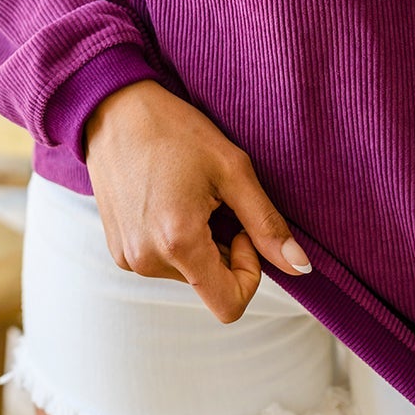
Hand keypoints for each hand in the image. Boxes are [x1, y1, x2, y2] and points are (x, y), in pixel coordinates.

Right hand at [82, 80, 311, 322]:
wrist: (114, 110)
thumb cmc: (176, 131)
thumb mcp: (232, 170)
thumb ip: (267, 224)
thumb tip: (300, 267)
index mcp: (178, 243)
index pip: (229, 305)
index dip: (250, 272)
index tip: (242, 228)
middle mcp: (147, 261)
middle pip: (209, 286)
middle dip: (224, 250)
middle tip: (215, 200)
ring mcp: (128, 259)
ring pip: (188, 275)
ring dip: (200, 244)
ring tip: (188, 196)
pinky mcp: (118, 251)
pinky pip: (163, 263)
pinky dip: (177, 241)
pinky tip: (169, 201)